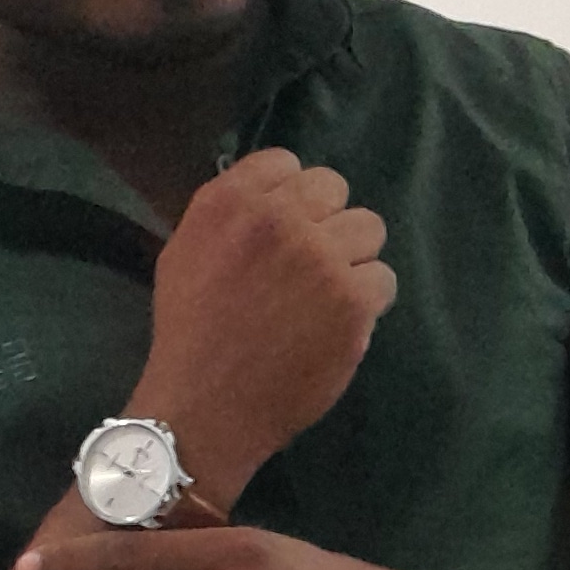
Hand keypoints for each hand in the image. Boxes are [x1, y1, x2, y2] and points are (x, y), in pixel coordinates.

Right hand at [131, 149, 397, 506]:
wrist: (205, 406)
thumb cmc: (190, 333)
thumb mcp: (186, 252)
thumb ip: (232, 215)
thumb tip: (277, 194)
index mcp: (229, 202)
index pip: (287, 162)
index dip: (291, 198)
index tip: (285, 229)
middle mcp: (277, 218)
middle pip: (334, 188)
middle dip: (324, 222)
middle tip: (308, 264)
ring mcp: (320, 258)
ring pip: (369, 228)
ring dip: (352, 257)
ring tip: (328, 293)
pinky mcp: (353, 300)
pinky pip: (383, 278)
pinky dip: (367, 302)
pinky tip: (339, 323)